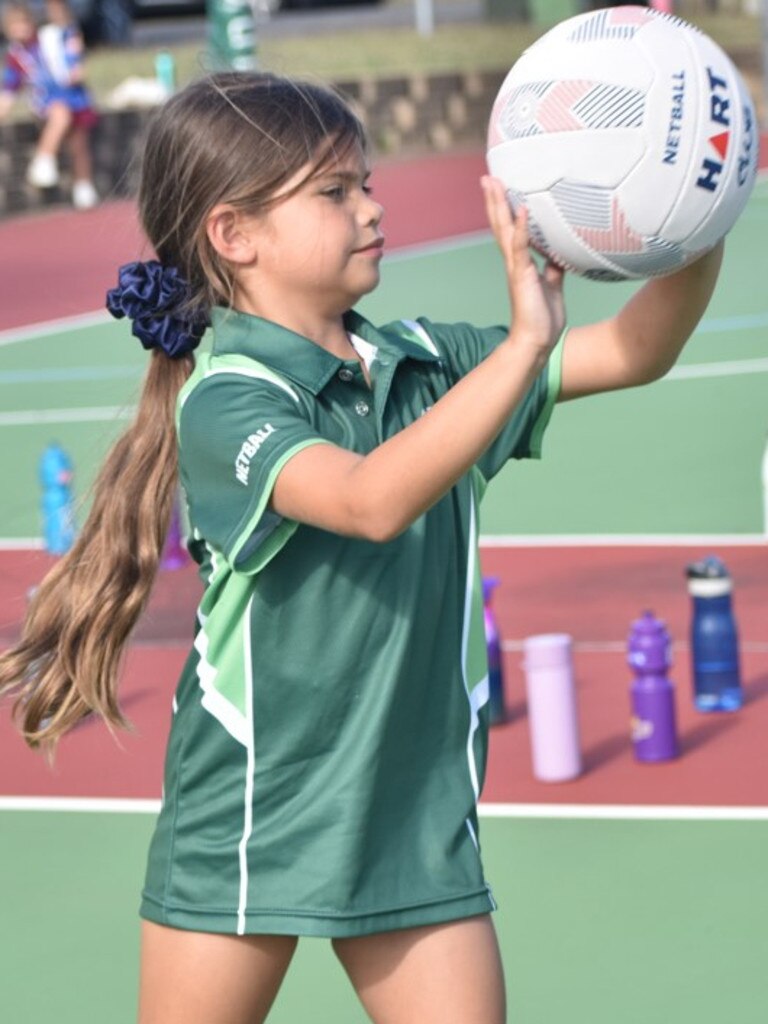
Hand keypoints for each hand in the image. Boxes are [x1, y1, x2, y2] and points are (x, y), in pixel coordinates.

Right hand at [482, 175, 565, 359]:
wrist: (537, 342)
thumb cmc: (543, 318)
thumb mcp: (553, 285)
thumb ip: (553, 267)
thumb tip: (559, 252)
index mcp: (520, 263)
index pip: (508, 230)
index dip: (503, 209)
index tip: (499, 187)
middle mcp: (514, 262)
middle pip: (500, 225)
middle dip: (494, 200)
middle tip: (487, 176)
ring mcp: (516, 268)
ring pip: (504, 231)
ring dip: (499, 206)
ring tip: (494, 183)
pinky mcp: (523, 276)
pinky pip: (521, 247)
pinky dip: (520, 228)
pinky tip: (521, 209)